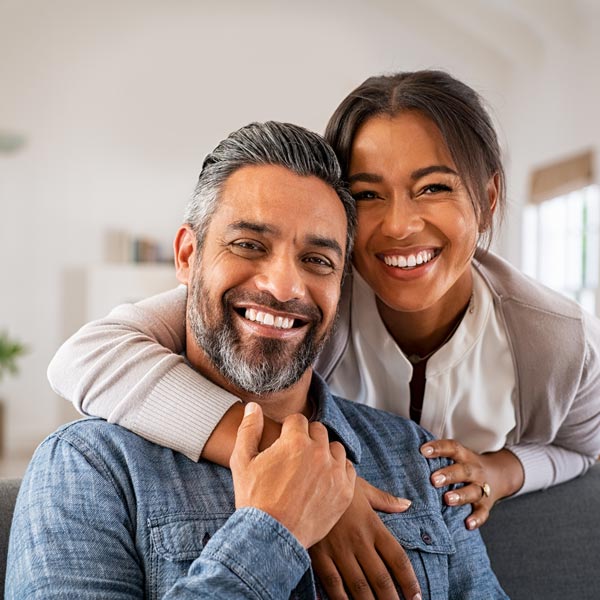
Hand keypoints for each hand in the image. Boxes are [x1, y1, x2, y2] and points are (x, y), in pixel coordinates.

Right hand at [230, 402, 355, 547]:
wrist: (269, 538)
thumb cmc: (253, 498)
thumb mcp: (242, 461)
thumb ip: (248, 429)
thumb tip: (253, 407)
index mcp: (295, 441)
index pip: (298, 420)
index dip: (287, 430)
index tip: (283, 442)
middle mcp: (319, 452)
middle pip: (318, 431)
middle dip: (307, 438)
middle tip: (295, 456)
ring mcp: (334, 472)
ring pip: (335, 448)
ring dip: (324, 453)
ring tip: (310, 467)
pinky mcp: (345, 492)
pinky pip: (348, 469)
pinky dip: (338, 471)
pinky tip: (324, 479)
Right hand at [309, 478, 421, 599]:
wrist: (306, 481)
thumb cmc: (337, 484)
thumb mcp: (363, 489)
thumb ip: (386, 500)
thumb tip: (407, 504)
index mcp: (372, 525)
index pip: (398, 558)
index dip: (409, 581)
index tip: (417, 596)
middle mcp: (359, 541)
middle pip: (381, 579)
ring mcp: (338, 550)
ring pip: (359, 587)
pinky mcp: (319, 555)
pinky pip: (333, 584)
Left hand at [420, 439, 523, 528]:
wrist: (499, 475)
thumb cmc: (464, 465)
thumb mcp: (456, 456)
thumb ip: (438, 456)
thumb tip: (406, 454)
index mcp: (464, 456)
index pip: (452, 448)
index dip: (438, 448)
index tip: (423, 451)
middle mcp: (474, 471)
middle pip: (463, 471)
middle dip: (449, 475)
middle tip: (433, 480)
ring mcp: (481, 488)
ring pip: (473, 491)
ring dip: (461, 495)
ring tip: (447, 499)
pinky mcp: (486, 505)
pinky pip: (483, 512)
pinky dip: (476, 519)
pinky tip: (467, 524)